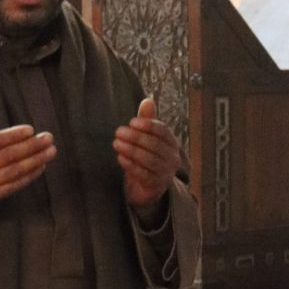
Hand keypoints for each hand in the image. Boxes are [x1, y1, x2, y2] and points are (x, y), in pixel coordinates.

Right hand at [0, 104, 55, 216]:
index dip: (14, 135)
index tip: (31, 130)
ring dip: (35, 161)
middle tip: (48, 138)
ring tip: (50, 152)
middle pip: (8, 156)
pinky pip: (13, 186)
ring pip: (13, 171)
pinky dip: (28, 177)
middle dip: (31, 147)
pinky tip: (40, 168)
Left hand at [113, 97, 181, 216]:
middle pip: (155, 145)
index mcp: (172, 143)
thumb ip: (147, 121)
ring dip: (131, 150)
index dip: (148, 125)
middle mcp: (172, 158)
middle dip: (136, 137)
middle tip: (118, 132)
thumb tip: (147, 100)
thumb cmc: (147, 158)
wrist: (147, 187)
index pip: (163, 131)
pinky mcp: (155, 186)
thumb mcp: (147, 138)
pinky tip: (120, 158)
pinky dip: (131, 165)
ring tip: (116, 143)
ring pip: (149, 160)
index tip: (131, 122)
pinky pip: (143, 174)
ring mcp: (165, 173)